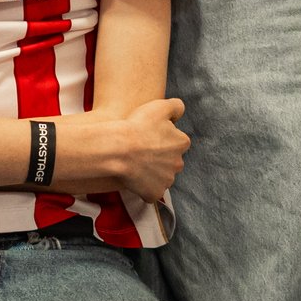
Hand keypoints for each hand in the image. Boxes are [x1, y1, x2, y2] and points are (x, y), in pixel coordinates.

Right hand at [72, 98, 188, 204]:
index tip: (149, 136)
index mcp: (181, 143)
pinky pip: (151, 192)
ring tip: (135, 164)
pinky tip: (133, 179)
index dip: (162, 138)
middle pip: (170, 160)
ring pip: (161, 176)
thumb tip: (180, 111)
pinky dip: (144, 188)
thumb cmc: (138, 126)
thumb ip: (175, 106)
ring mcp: (166, 180)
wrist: (119, 150)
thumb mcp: (159, 106)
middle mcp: (178, 163)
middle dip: (159, 157)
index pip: (177, 141)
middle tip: (141, 151)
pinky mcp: (154, 193)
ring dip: (152, 172)